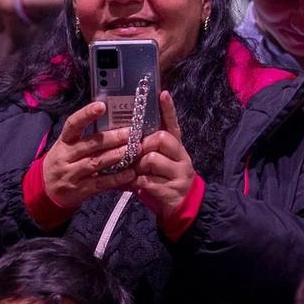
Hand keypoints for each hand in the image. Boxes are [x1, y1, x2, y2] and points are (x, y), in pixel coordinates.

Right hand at [40, 102, 134, 212]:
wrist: (45, 191)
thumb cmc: (63, 163)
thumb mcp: (67, 147)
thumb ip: (86, 137)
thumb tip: (113, 123)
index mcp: (64, 141)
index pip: (73, 124)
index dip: (86, 114)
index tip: (101, 106)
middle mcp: (66, 156)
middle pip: (90, 144)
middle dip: (113, 137)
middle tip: (131, 133)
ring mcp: (71, 174)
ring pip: (96, 162)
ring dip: (117, 155)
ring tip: (135, 150)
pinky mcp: (79, 190)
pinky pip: (100, 183)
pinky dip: (117, 178)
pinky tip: (130, 173)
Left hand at [133, 91, 197, 228]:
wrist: (182, 209)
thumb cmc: (163, 182)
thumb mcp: (158, 165)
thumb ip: (145, 152)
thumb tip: (122, 137)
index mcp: (177, 148)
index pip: (173, 124)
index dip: (168, 109)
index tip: (162, 93)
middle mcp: (181, 157)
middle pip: (160, 139)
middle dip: (143, 145)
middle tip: (134, 156)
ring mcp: (179, 174)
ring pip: (152, 160)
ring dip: (137, 168)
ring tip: (132, 175)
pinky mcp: (172, 190)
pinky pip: (147, 182)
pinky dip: (134, 184)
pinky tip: (129, 186)